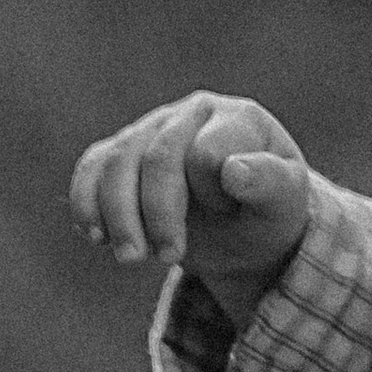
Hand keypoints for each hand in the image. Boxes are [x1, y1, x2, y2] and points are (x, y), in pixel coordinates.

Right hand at [69, 92, 312, 325]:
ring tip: (132, 258)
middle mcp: (192, 114)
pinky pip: (92, 168)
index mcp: (238, 118)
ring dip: (118, 216)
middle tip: (170, 258)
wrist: (242, 227)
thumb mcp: (283, 205)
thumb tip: (235, 170)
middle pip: (157, 157)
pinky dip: (87, 203)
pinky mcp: (123, 152)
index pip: (206, 154)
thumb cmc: (267, 212)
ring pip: (117, 162)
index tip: (230, 216)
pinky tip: (95, 237)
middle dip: (157, 213)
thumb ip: (270, 184)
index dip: (212, 196)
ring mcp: (152, 129)